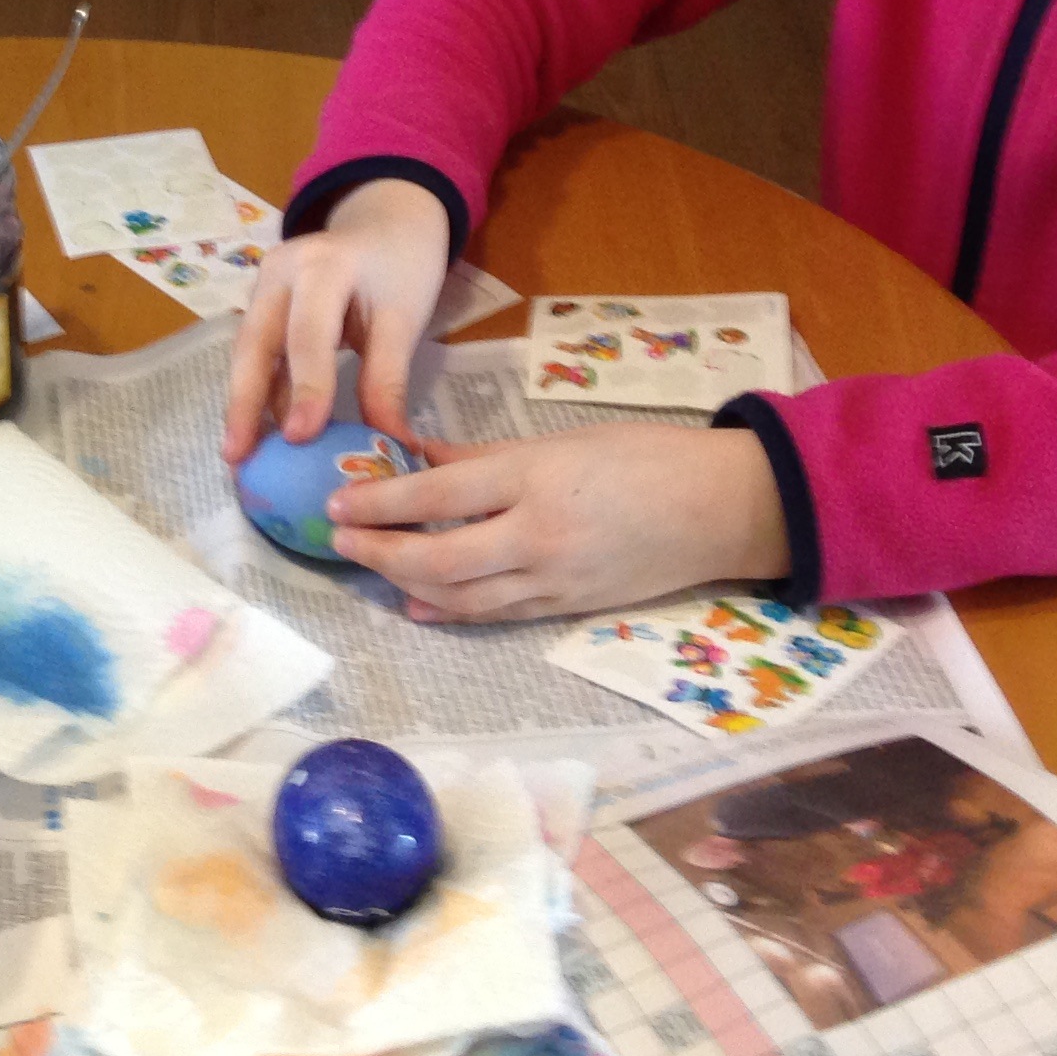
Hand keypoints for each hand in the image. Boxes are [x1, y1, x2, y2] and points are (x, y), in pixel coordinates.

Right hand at [224, 179, 451, 460]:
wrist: (387, 221)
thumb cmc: (401, 266)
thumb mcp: (404, 318)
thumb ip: (388, 379)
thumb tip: (389, 446)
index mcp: (322, 266)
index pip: (309, 335)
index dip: (306, 387)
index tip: (301, 438)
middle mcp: (279, 272)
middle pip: (255, 343)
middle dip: (244, 402)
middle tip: (237, 457)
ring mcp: (263, 285)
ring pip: (248, 351)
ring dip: (245, 402)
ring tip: (241, 455)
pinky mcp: (262, 303)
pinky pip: (257, 351)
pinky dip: (260, 390)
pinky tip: (261, 431)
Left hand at [325, 422, 790, 621]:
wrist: (721, 509)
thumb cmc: (644, 458)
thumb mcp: (559, 441)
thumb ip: (485, 454)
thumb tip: (418, 453)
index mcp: (535, 479)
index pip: (436, 493)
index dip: (379, 501)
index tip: (336, 501)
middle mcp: (537, 536)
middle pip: (438, 556)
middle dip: (379, 550)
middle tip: (339, 539)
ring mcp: (554, 580)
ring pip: (462, 596)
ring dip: (407, 583)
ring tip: (371, 566)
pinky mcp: (568, 608)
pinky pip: (497, 615)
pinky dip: (452, 611)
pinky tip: (419, 603)